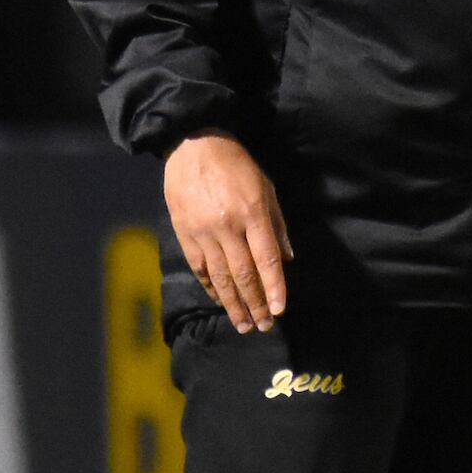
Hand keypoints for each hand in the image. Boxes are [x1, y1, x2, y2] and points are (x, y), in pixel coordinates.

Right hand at [163, 132, 291, 331]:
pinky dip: (211, 288)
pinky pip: (200, 269)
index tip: (280, 310)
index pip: (267, 259)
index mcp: (252, 213)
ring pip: (220, 277)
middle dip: (255, 304)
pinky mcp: (185, 234)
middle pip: (244, 275)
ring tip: (243, 324)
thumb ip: (277, 225)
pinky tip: (220, 301)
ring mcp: (204, 232)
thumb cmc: (237, 165)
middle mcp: (228, 227)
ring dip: (233, 304)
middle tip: (263, 325)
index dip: (274, 287)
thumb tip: (287, 259)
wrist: (193, 146)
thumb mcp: (266, 187)